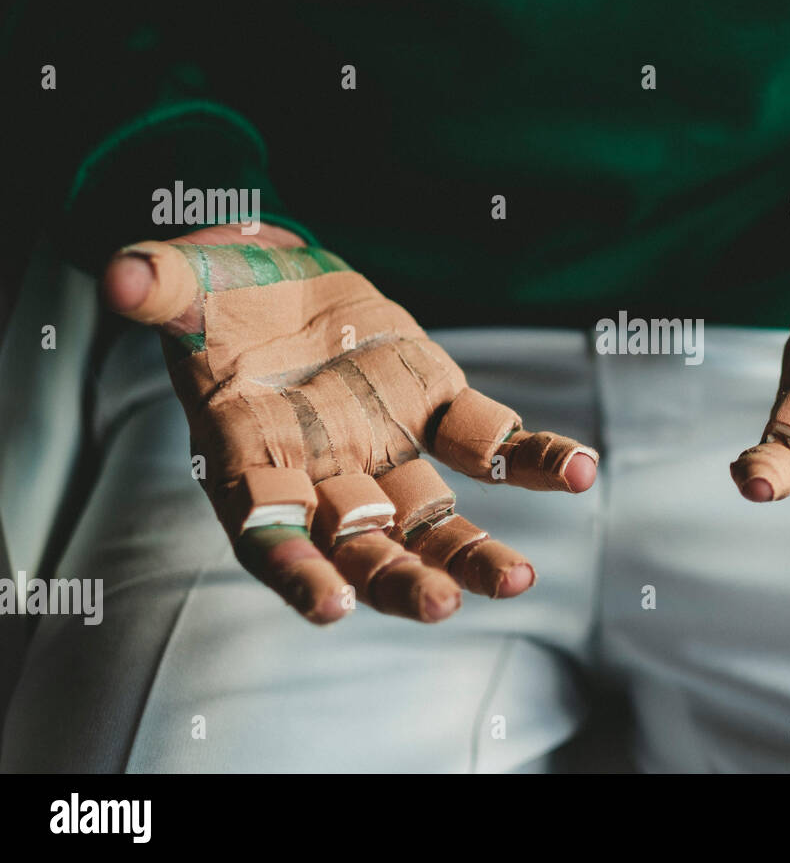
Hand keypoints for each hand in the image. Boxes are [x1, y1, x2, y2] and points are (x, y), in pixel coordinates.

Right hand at [103, 223, 597, 623]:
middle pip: (359, 544)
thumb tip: (121, 278)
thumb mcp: (182, 282)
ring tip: (517, 579)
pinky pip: (488, 443)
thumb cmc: (217, 292)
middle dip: (394, 576)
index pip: (266, 530)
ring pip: (431, 518)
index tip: (330, 604)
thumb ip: (159, 285)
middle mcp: (322, 471)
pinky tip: (579, 471)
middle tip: (434, 605)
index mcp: (248, 457)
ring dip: (469, 551)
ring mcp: (384, 446)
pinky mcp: (434, 407)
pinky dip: (533, 458)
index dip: (294, 567)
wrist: (272, 274)